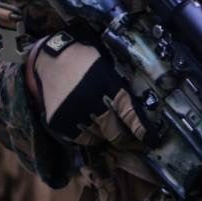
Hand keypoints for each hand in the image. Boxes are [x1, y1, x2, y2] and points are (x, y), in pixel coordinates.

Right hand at [30, 34, 146, 147]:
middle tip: (129, 139)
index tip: (150, 140)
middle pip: (114, 130)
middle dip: (124, 137)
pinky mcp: (59, 121)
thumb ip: (120, 90)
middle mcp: (89, 100)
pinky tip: (93, 129)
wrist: (51, 60)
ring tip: (108, 129)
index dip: (140, 129)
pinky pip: (80, 139)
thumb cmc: (85, 62)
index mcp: (105, 84)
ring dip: (105, 135)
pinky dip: (90, 137)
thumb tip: (139, 112)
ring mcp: (72, 113)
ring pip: (98, 137)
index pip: (128, 112)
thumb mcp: (107, 69)